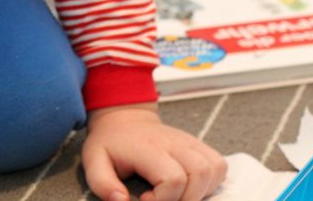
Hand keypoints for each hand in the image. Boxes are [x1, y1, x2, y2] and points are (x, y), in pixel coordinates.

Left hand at [82, 102, 227, 200]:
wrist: (123, 120)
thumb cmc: (110, 144)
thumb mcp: (94, 161)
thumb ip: (102, 184)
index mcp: (148, 146)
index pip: (172, 178)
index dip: (163, 199)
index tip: (144, 199)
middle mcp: (174, 142)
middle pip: (199, 174)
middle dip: (186, 199)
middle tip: (163, 200)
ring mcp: (189, 141)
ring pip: (214, 169)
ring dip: (201, 191)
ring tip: (177, 195)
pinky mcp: (198, 145)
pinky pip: (219, 165)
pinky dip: (211, 182)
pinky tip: (190, 187)